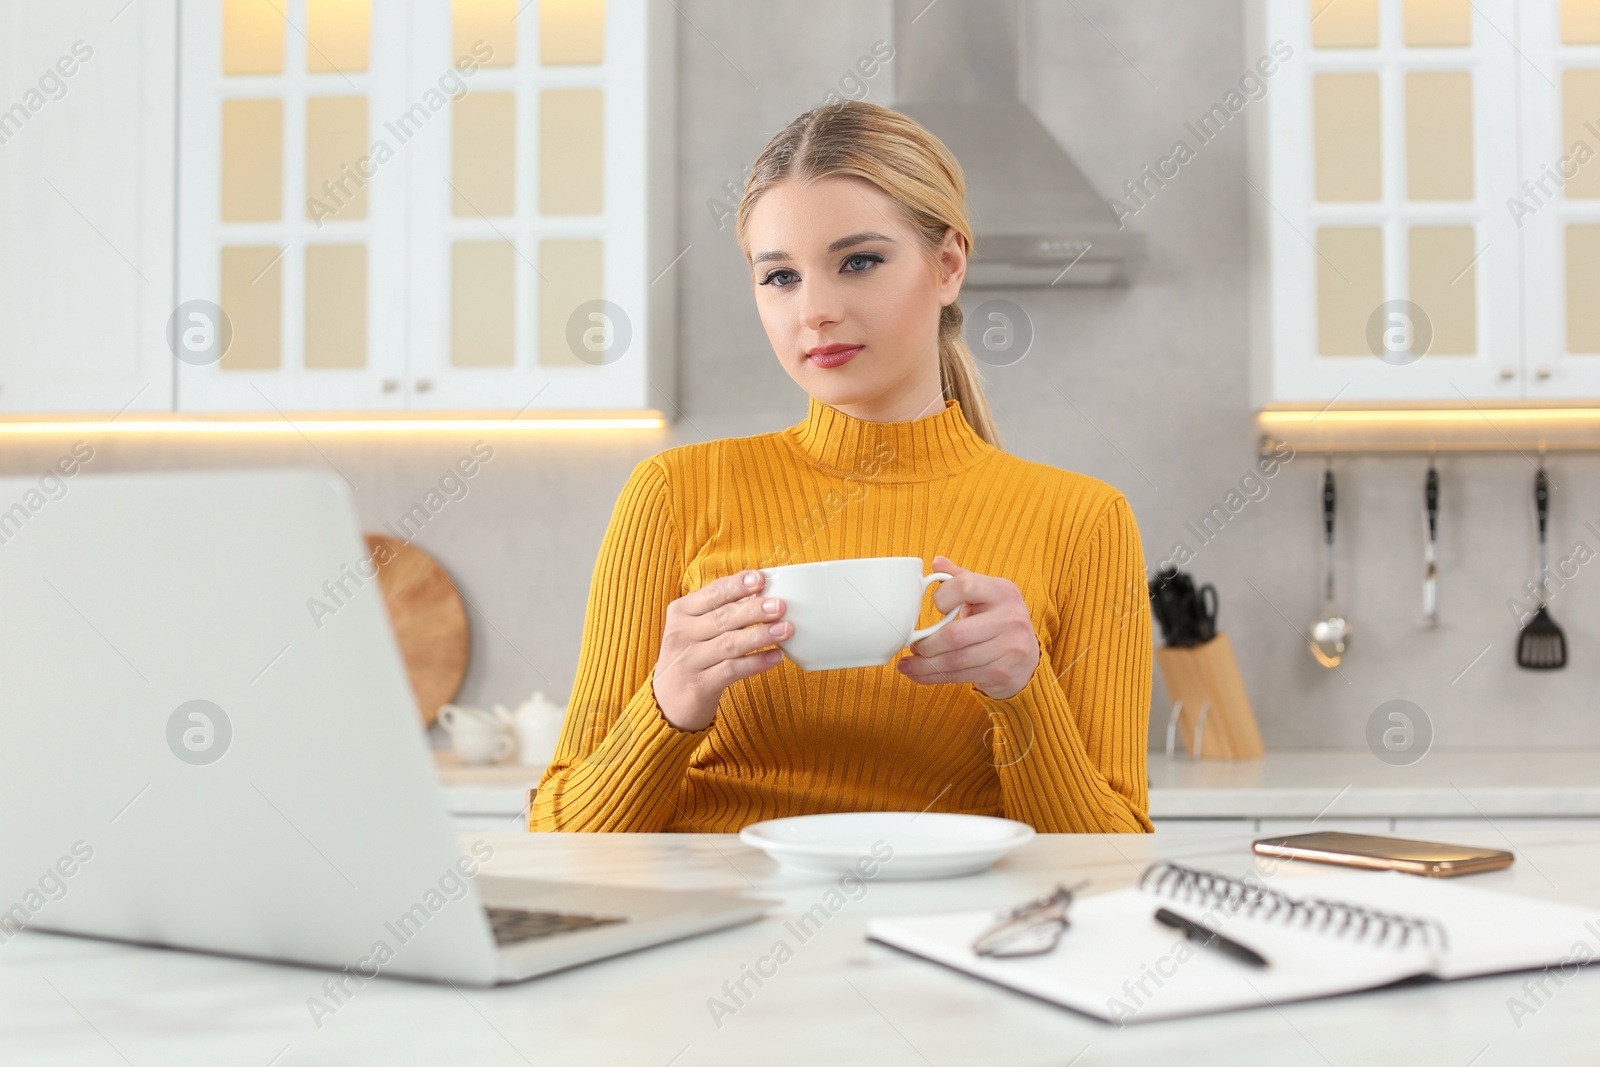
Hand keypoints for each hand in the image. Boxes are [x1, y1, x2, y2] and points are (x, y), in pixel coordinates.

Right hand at [652, 570, 788, 731]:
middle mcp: (681, 634)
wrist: (666, 703)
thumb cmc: (691, 658)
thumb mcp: (695, 629)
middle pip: (722, 618)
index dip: (737, 585)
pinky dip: (755, 663)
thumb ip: (721, 611)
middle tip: (780, 605)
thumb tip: (761, 593)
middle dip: (753, 610)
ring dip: (760, 636)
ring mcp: (688, 661)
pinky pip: (731, 670)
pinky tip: (776, 657)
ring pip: (729, 643)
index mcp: (681, 612)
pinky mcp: (698, 686)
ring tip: (786, 630)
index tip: (760, 579)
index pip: (712, 593)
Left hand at [895, 556, 1039, 699]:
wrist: (1028, 660)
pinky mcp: (1002, 672)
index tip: (934, 607)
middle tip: (913, 645)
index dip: (942, 596)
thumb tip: (936, 562)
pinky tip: (919, 674)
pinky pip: (960, 676)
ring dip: (925, 664)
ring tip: (909, 663)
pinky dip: (934, 677)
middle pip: (955, 634)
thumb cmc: (998, 622)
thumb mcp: (986, 595)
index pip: (966, 585)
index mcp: (1003, 591)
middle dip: (926, 643)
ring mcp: (1009, 648)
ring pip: (955, 659)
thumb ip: (962, 578)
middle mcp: (1010, 618)